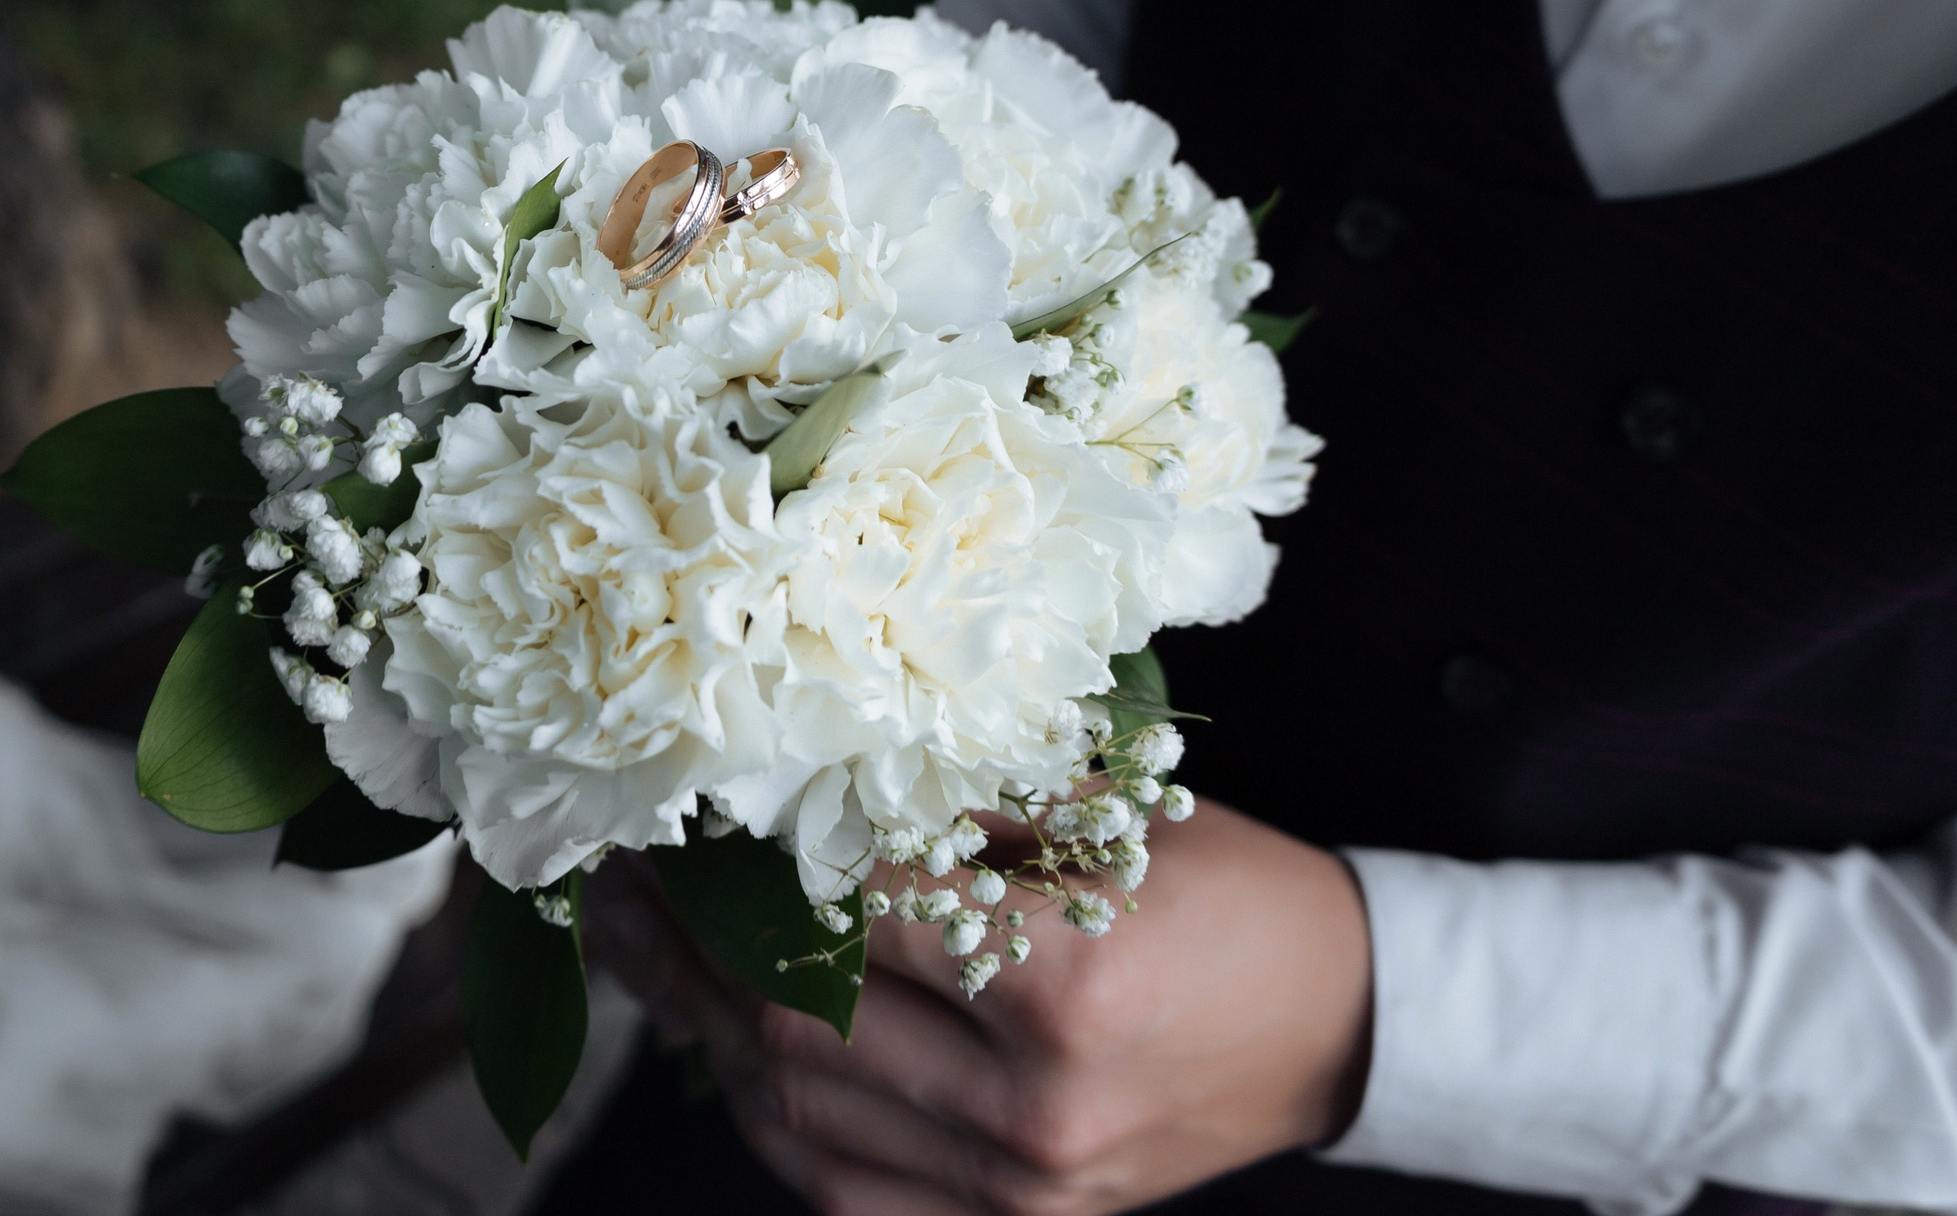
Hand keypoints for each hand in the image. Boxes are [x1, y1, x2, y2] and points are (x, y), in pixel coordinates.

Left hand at [587, 800, 1373, 1215]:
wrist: (1333, 1026)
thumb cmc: (1227, 896)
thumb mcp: (1110, 815)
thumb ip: (957, 805)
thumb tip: (799, 782)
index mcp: (1069, 980)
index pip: (855, 915)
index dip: (751, 864)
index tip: (688, 816)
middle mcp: (1037, 1105)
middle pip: (801, 1025)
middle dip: (689, 950)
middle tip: (623, 884)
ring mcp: (1021, 1189)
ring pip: (799, 1113)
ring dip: (704, 1030)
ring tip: (646, 954)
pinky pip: (841, 1187)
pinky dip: (770, 1116)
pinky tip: (728, 1049)